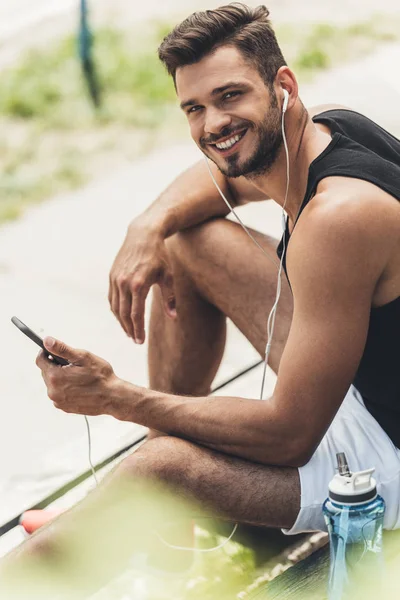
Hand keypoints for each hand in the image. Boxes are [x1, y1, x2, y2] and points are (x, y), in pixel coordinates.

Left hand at [36, 337, 116, 415]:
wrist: (112, 397)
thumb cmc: (101, 376)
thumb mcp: (83, 357)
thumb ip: (62, 349)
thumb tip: (47, 341)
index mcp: (55, 377)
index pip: (40, 360)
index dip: (46, 353)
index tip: (54, 351)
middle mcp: (53, 391)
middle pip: (46, 372)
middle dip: (55, 366)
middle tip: (73, 365)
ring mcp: (58, 401)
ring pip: (52, 383)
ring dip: (60, 377)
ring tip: (77, 376)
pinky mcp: (64, 407)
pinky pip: (58, 393)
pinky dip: (65, 388)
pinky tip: (78, 386)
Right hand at [108, 222, 176, 343]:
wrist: (143, 235)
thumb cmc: (159, 255)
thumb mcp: (167, 276)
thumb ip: (170, 298)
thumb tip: (174, 318)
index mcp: (138, 285)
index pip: (136, 315)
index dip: (138, 330)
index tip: (140, 341)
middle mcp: (124, 283)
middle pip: (124, 314)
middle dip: (129, 329)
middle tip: (135, 340)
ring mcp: (115, 279)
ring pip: (115, 307)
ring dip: (121, 321)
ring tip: (129, 331)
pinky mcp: (112, 276)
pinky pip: (112, 298)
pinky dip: (116, 310)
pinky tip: (123, 316)